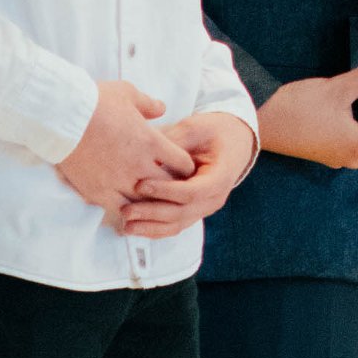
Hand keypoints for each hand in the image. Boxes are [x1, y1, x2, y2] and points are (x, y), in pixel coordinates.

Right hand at [56, 81, 197, 220]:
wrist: (62, 117)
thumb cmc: (96, 101)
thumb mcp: (128, 93)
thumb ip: (149, 104)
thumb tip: (162, 108)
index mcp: (151, 142)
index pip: (183, 163)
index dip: (186, 166)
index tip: (182, 166)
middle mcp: (139, 166)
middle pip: (168, 186)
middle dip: (173, 186)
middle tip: (173, 186)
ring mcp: (118, 182)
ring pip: (145, 203)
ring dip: (151, 201)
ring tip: (152, 199)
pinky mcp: (97, 192)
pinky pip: (119, 209)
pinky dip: (127, 210)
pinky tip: (129, 209)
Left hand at [119, 111, 257, 239]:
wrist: (232, 141)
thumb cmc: (213, 131)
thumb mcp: (195, 128)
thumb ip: (173, 142)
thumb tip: (145, 155)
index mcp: (221, 176)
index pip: (192, 191)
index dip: (165, 191)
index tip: (141, 185)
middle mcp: (215, 198)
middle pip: (182, 213)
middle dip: (152, 213)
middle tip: (126, 209)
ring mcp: (205, 208)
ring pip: (177, 224)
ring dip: (150, 227)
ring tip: (125, 224)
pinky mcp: (194, 212)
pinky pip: (174, 226)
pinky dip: (154, 229)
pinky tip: (135, 228)